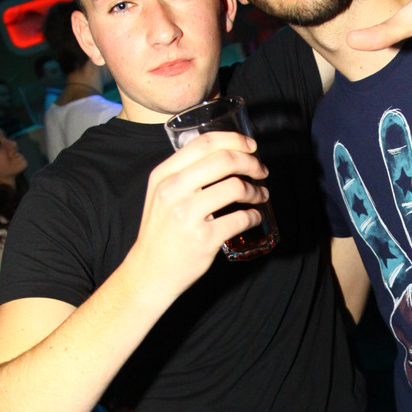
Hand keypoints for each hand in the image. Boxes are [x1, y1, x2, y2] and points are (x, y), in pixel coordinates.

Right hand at [128, 130, 269, 302]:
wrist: (150, 272)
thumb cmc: (161, 233)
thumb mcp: (161, 195)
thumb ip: (184, 175)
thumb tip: (224, 157)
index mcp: (164, 175)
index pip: (204, 143)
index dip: (234, 140)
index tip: (251, 145)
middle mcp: (173, 190)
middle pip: (224, 160)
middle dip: (251, 162)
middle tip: (261, 170)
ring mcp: (187, 214)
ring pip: (235, 187)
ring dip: (256, 190)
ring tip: (260, 195)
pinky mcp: (203, 238)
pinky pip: (240, 218)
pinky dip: (254, 216)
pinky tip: (254, 217)